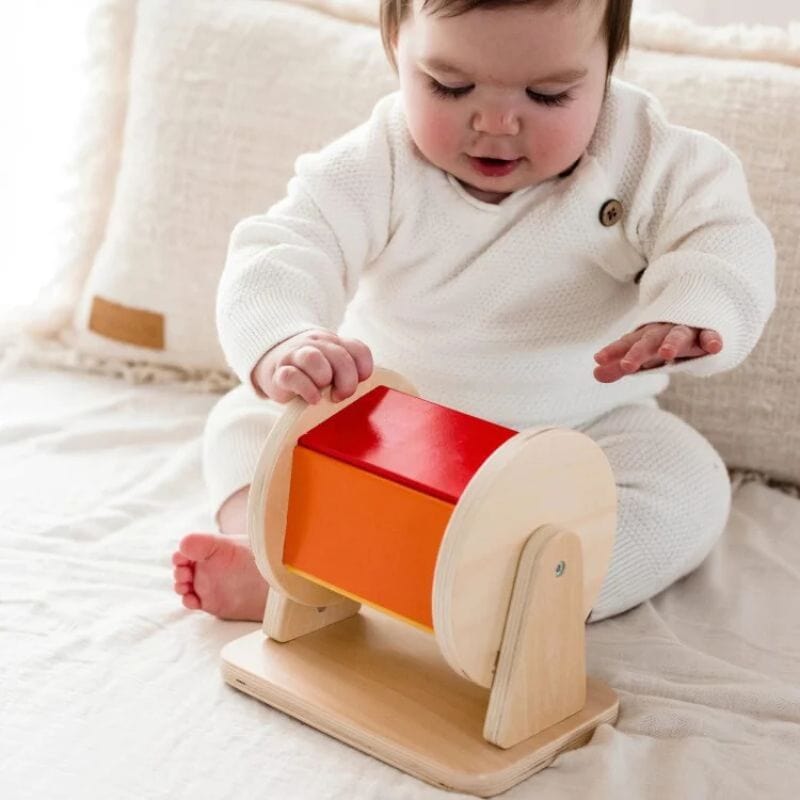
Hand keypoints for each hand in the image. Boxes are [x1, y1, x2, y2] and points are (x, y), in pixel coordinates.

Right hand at [251, 329, 373, 403]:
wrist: (272, 363)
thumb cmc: (309, 371)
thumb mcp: (331, 364)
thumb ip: (347, 370)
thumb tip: (355, 389)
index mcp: (333, 342)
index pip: (358, 350)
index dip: (363, 369)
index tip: (358, 382)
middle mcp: (315, 344)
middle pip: (339, 356)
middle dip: (346, 381)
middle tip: (340, 395)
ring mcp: (295, 356)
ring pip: (313, 359)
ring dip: (322, 379)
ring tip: (322, 393)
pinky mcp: (278, 372)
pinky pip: (292, 376)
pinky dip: (306, 390)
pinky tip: (312, 399)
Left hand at [593, 323, 722, 383]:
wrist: (698, 314)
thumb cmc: (664, 340)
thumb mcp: (644, 353)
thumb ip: (620, 366)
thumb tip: (595, 375)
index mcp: (645, 337)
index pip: (627, 343)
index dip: (614, 351)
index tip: (598, 359)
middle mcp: (663, 331)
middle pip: (649, 340)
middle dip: (638, 352)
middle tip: (626, 366)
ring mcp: (687, 331)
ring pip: (678, 335)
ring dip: (672, 343)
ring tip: (667, 354)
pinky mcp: (708, 333)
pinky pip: (711, 335)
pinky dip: (712, 339)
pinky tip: (714, 347)